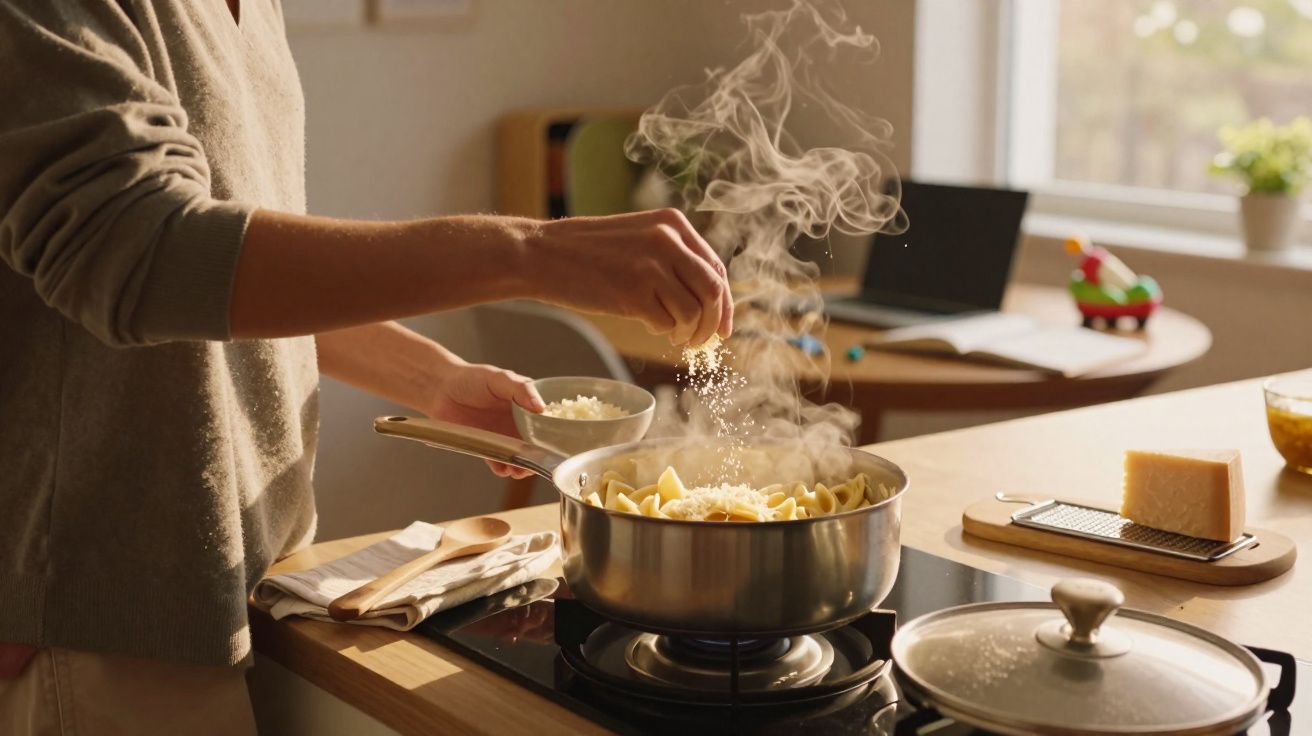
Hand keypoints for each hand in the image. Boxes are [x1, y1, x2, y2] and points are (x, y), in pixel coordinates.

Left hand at [421, 360, 543, 479]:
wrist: (440, 389)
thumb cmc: (471, 378)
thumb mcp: (499, 378)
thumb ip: (521, 389)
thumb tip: (541, 407)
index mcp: (527, 404)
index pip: (548, 422)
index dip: (554, 435)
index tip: (558, 446)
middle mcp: (519, 422)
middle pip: (537, 445)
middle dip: (539, 457)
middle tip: (538, 463)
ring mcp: (503, 436)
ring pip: (520, 457)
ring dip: (522, 466)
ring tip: (519, 469)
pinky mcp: (487, 446)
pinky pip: (499, 462)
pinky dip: (503, 468)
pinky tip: (503, 469)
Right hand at [527, 208, 732, 345]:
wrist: (543, 254)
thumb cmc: (589, 252)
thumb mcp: (639, 237)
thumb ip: (673, 257)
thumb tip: (708, 300)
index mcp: (674, 223)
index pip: (717, 268)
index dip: (725, 303)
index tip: (723, 327)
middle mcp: (668, 240)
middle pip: (714, 292)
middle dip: (714, 324)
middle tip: (703, 342)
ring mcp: (651, 266)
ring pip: (695, 312)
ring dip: (690, 334)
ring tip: (675, 338)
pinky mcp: (634, 292)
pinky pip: (667, 323)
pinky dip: (664, 332)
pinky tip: (650, 327)